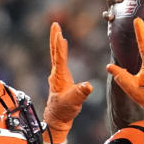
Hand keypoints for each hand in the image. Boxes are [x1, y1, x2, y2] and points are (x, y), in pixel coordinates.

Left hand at [43, 22, 92, 143]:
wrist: (57, 119)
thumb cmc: (65, 111)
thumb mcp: (74, 102)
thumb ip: (80, 93)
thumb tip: (88, 86)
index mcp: (59, 77)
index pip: (59, 58)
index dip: (60, 46)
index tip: (61, 35)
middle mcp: (56, 74)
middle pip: (54, 52)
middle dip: (55, 37)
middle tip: (55, 24)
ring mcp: (57, 75)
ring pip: (55, 54)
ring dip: (56, 42)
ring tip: (58, 31)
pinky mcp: (60, 78)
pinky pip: (59, 60)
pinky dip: (60, 51)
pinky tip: (62, 47)